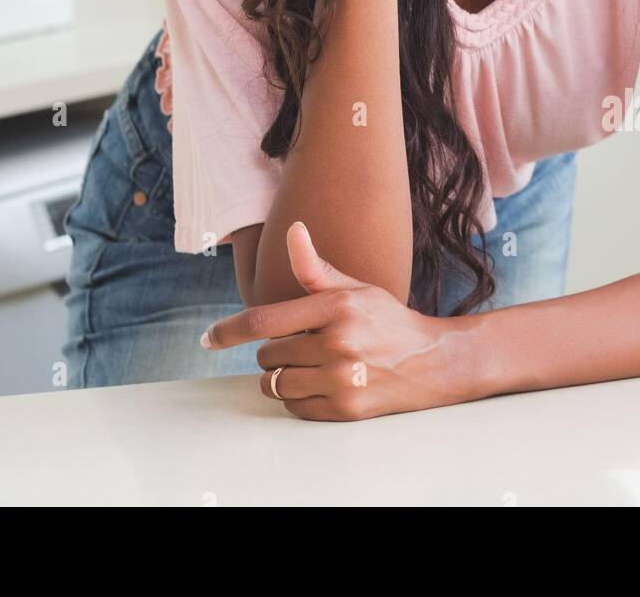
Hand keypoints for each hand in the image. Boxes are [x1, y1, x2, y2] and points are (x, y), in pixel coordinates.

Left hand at [200, 221, 472, 421]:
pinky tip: (319, 385)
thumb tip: (293, 230)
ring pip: (277, 385)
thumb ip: (315, 268)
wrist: (432, 363)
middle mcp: (338, 343)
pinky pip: (295, 408)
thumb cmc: (386, 320)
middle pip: (268, 356)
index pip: (264, 321)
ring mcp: (342, 379)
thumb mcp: (354, 289)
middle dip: (274, 352)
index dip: (229, 331)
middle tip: (300, 345)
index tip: (207, 339)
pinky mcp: (346, 410)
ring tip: (307, 366)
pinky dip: (296, 399)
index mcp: (336, 306)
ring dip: (281, 378)